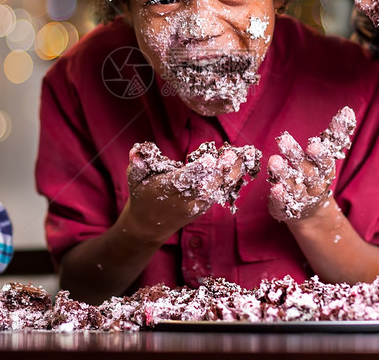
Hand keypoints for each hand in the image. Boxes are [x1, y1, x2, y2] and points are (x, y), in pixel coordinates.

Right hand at [125, 141, 257, 241]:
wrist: (149, 226)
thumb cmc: (141, 195)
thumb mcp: (134, 179)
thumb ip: (137, 164)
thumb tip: (136, 152)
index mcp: (167, 191)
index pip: (184, 179)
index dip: (198, 170)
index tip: (209, 159)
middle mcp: (184, 200)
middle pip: (206, 185)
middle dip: (220, 170)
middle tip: (232, 154)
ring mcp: (197, 205)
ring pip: (217, 189)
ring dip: (231, 173)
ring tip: (244, 156)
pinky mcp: (205, 206)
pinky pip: (221, 191)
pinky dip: (232, 178)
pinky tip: (242, 163)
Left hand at [268, 107, 355, 221]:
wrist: (311, 211)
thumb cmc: (317, 174)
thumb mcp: (327, 155)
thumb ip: (336, 133)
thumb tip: (348, 110)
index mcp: (325, 170)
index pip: (324, 161)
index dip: (319, 155)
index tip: (312, 145)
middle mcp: (314, 185)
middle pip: (307, 171)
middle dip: (295, 156)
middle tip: (283, 140)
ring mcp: (301, 198)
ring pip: (293, 186)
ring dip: (283, 174)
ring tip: (273, 161)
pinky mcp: (287, 208)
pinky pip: (284, 203)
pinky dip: (280, 197)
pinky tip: (274, 188)